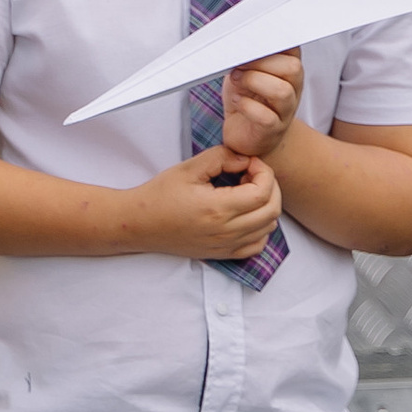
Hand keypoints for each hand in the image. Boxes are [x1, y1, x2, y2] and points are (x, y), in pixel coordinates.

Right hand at [122, 141, 285, 264]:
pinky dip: (260, 228)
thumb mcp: (188, 168)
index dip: (263, 172)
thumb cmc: (160, 195)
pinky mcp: (223, 254)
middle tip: (250, 174)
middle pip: (272, 210)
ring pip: (269, 227)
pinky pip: (257, 245)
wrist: (140, 224)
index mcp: (218, 209)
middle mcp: (226, 231)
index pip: (263, 191)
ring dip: (266, 206)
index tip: (248, 162)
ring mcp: (226, 245)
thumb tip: (245, 159)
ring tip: (246, 192)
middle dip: (270, 186)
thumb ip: (221, 157)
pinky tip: (245, 214)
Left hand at [220, 48, 302, 168]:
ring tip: (236, 80)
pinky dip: (248, 107)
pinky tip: (237, 101)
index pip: (293, 48)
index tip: (253, 38)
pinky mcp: (273, 130)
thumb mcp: (244, 71)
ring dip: (253, 81)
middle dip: (261, 62)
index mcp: (288, 69)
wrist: (246, 134)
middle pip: (293, 68)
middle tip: (238, 65)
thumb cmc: (247, 98)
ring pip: (282, 91)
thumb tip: (237, 40)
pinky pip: (267, 118)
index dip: (277, 40)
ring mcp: (286, 111)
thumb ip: (246, 56)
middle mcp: (293, 89)